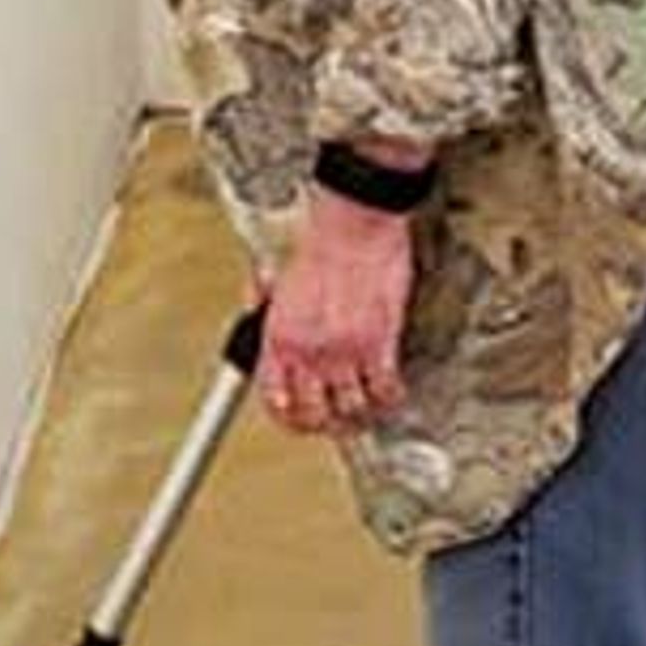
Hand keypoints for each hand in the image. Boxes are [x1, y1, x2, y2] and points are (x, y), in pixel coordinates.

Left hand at [257, 192, 413, 438]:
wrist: (354, 220)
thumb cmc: (320, 237)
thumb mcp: (278, 273)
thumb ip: (265, 301)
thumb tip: (255, 309)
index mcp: (278, 336)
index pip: (274, 399)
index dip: (286, 418)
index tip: (297, 419)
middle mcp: (307, 350)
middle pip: (312, 415)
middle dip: (323, 424)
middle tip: (335, 420)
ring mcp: (344, 350)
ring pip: (351, 409)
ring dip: (359, 413)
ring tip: (365, 408)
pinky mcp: (378, 343)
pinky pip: (384, 389)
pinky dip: (388, 396)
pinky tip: (390, 391)